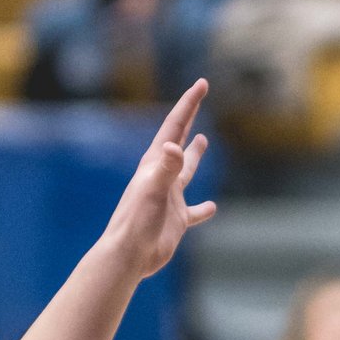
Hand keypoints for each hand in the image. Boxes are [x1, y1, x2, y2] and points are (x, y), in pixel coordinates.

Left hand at [108, 82, 217, 275]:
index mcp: (155, 164)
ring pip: (185, 171)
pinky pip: (193, 211)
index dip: (189, 104)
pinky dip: (203, 208)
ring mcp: (169, 197)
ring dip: (194, 155)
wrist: (128, 255)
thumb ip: (166, 169)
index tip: (201, 84)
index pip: (174, 127)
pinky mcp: (174, 220)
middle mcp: (161, 176)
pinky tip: (211, 207)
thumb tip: (175, 147)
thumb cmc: (137, 222)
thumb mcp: (153, 191)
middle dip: (189, 117)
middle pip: (178, 140)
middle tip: (199, 96)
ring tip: (203, 140)